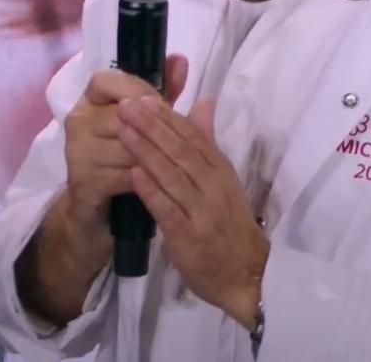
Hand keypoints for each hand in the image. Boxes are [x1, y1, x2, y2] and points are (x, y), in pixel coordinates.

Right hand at [62, 54, 188, 232]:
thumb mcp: (149, 119)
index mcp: (90, 100)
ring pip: (129, 146)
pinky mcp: (83, 179)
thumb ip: (164, 89)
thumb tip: (180, 59)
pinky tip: (156, 180)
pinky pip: (126, 173)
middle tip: (172, 139)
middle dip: (155, 129)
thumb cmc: (127, 153)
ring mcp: (77, 150)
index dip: (137, 88)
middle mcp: (78, 120)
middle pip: (125, 115)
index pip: (106, 79)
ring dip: (154, 156)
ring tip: (167, 162)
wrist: (97, 205)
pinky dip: (147, 178)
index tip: (160, 100)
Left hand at [117, 94, 268, 327]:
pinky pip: (168, 209)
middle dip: (152, 126)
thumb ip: (208, 144)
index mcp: (221, 171)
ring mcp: (202, 210)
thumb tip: (203, 103)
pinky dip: (152, 190)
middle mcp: (214, 186)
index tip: (143, 97)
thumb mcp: (223, 181)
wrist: (247, 273)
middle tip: (126, 104)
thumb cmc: (230, 226)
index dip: (168, 117)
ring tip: (123, 130)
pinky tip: (133, 174)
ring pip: (173, 175)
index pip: (194, 137)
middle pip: (181, 150)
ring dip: (147, 151)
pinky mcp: (190, 235)